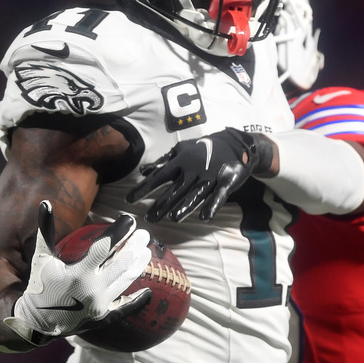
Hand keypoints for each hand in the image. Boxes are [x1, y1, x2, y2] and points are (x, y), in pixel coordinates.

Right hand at [4, 201, 152, 345]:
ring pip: (125, 281)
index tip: (129, 220)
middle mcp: (92, 290)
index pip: (104, 248)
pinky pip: (125, 307)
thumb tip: (46, 203)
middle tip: (144, 234)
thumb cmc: (40, 286)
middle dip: (134, 246)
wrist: (37, 323)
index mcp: (78, 274)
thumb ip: (46, 231)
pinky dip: (137, 299)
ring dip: (138, 265)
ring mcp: (100, 305)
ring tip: (147, 251)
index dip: (119, 232)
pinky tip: (149, 290)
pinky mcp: (103, 317)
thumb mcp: (41, 259)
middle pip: (121, 263)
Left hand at [126, 128, 262, 222]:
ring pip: (195, 193)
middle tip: (149, 218)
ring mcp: (210, 176)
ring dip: (185, 206)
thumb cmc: (203, 150)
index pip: (159, 177)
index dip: (144, 188)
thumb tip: (144, 170)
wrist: (234, 143)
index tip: (129, 199)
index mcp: (181, 161)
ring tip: (173, 218)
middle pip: (175, 189)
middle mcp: (193, 169)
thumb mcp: (182, 150)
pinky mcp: (226, 181)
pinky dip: (212, 205)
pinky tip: (205, 217)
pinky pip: (219, 195)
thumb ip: (164, 162)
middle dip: (162, 204)